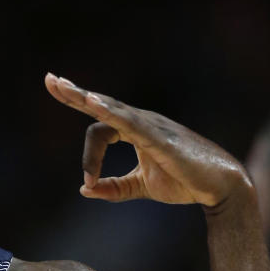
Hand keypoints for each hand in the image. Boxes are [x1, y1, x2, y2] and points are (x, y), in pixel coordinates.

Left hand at [44, 73, 249, 206]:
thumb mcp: (140, 187)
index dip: (88, 157)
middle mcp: (141, 122)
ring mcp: (151, 125)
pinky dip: (111, 111)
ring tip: (62, 87)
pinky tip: (93, 103)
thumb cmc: (184, 181)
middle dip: (74, 93)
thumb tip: (83, 190)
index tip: (87, 182)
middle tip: (50, 80)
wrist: (219, 187)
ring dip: (85, 98)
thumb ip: (113, 188)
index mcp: (135, 130)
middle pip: (101, 104)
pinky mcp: (159, 136)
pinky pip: (130, 121)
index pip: (99, 129)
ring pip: (111, 108)